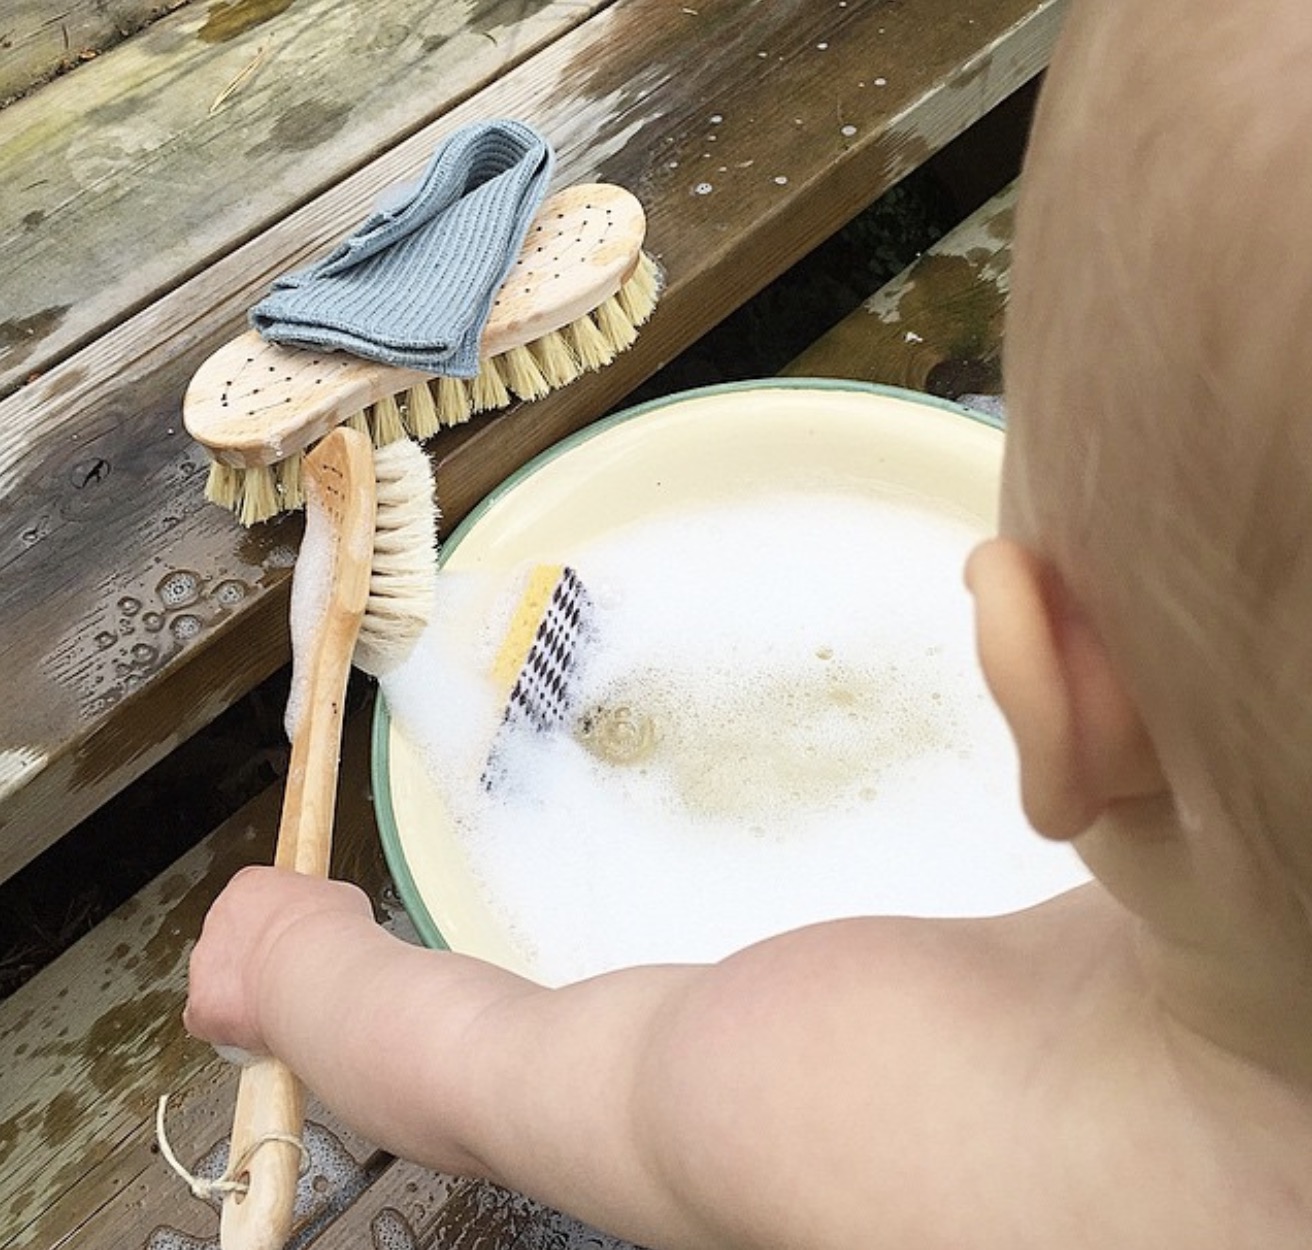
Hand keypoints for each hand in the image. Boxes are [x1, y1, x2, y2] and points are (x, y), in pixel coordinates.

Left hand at [184, 865, 374, 1053]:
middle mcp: (219, 918)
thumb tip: (328, 920)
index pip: (254, 901)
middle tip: (292, 974)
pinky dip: (236, 1029)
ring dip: (249, 993)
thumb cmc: (332, 934)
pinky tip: (267, 1026)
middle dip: (260, 959)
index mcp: (251, 886)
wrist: (315, 973)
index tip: (295, 938)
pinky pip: (214, 1020)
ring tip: (287, 1002)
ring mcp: (205, 962)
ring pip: (223, 982)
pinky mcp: (201, 1004)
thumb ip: (321, 907)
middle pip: (235, 941)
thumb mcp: (342, 899)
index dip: (277, 924)